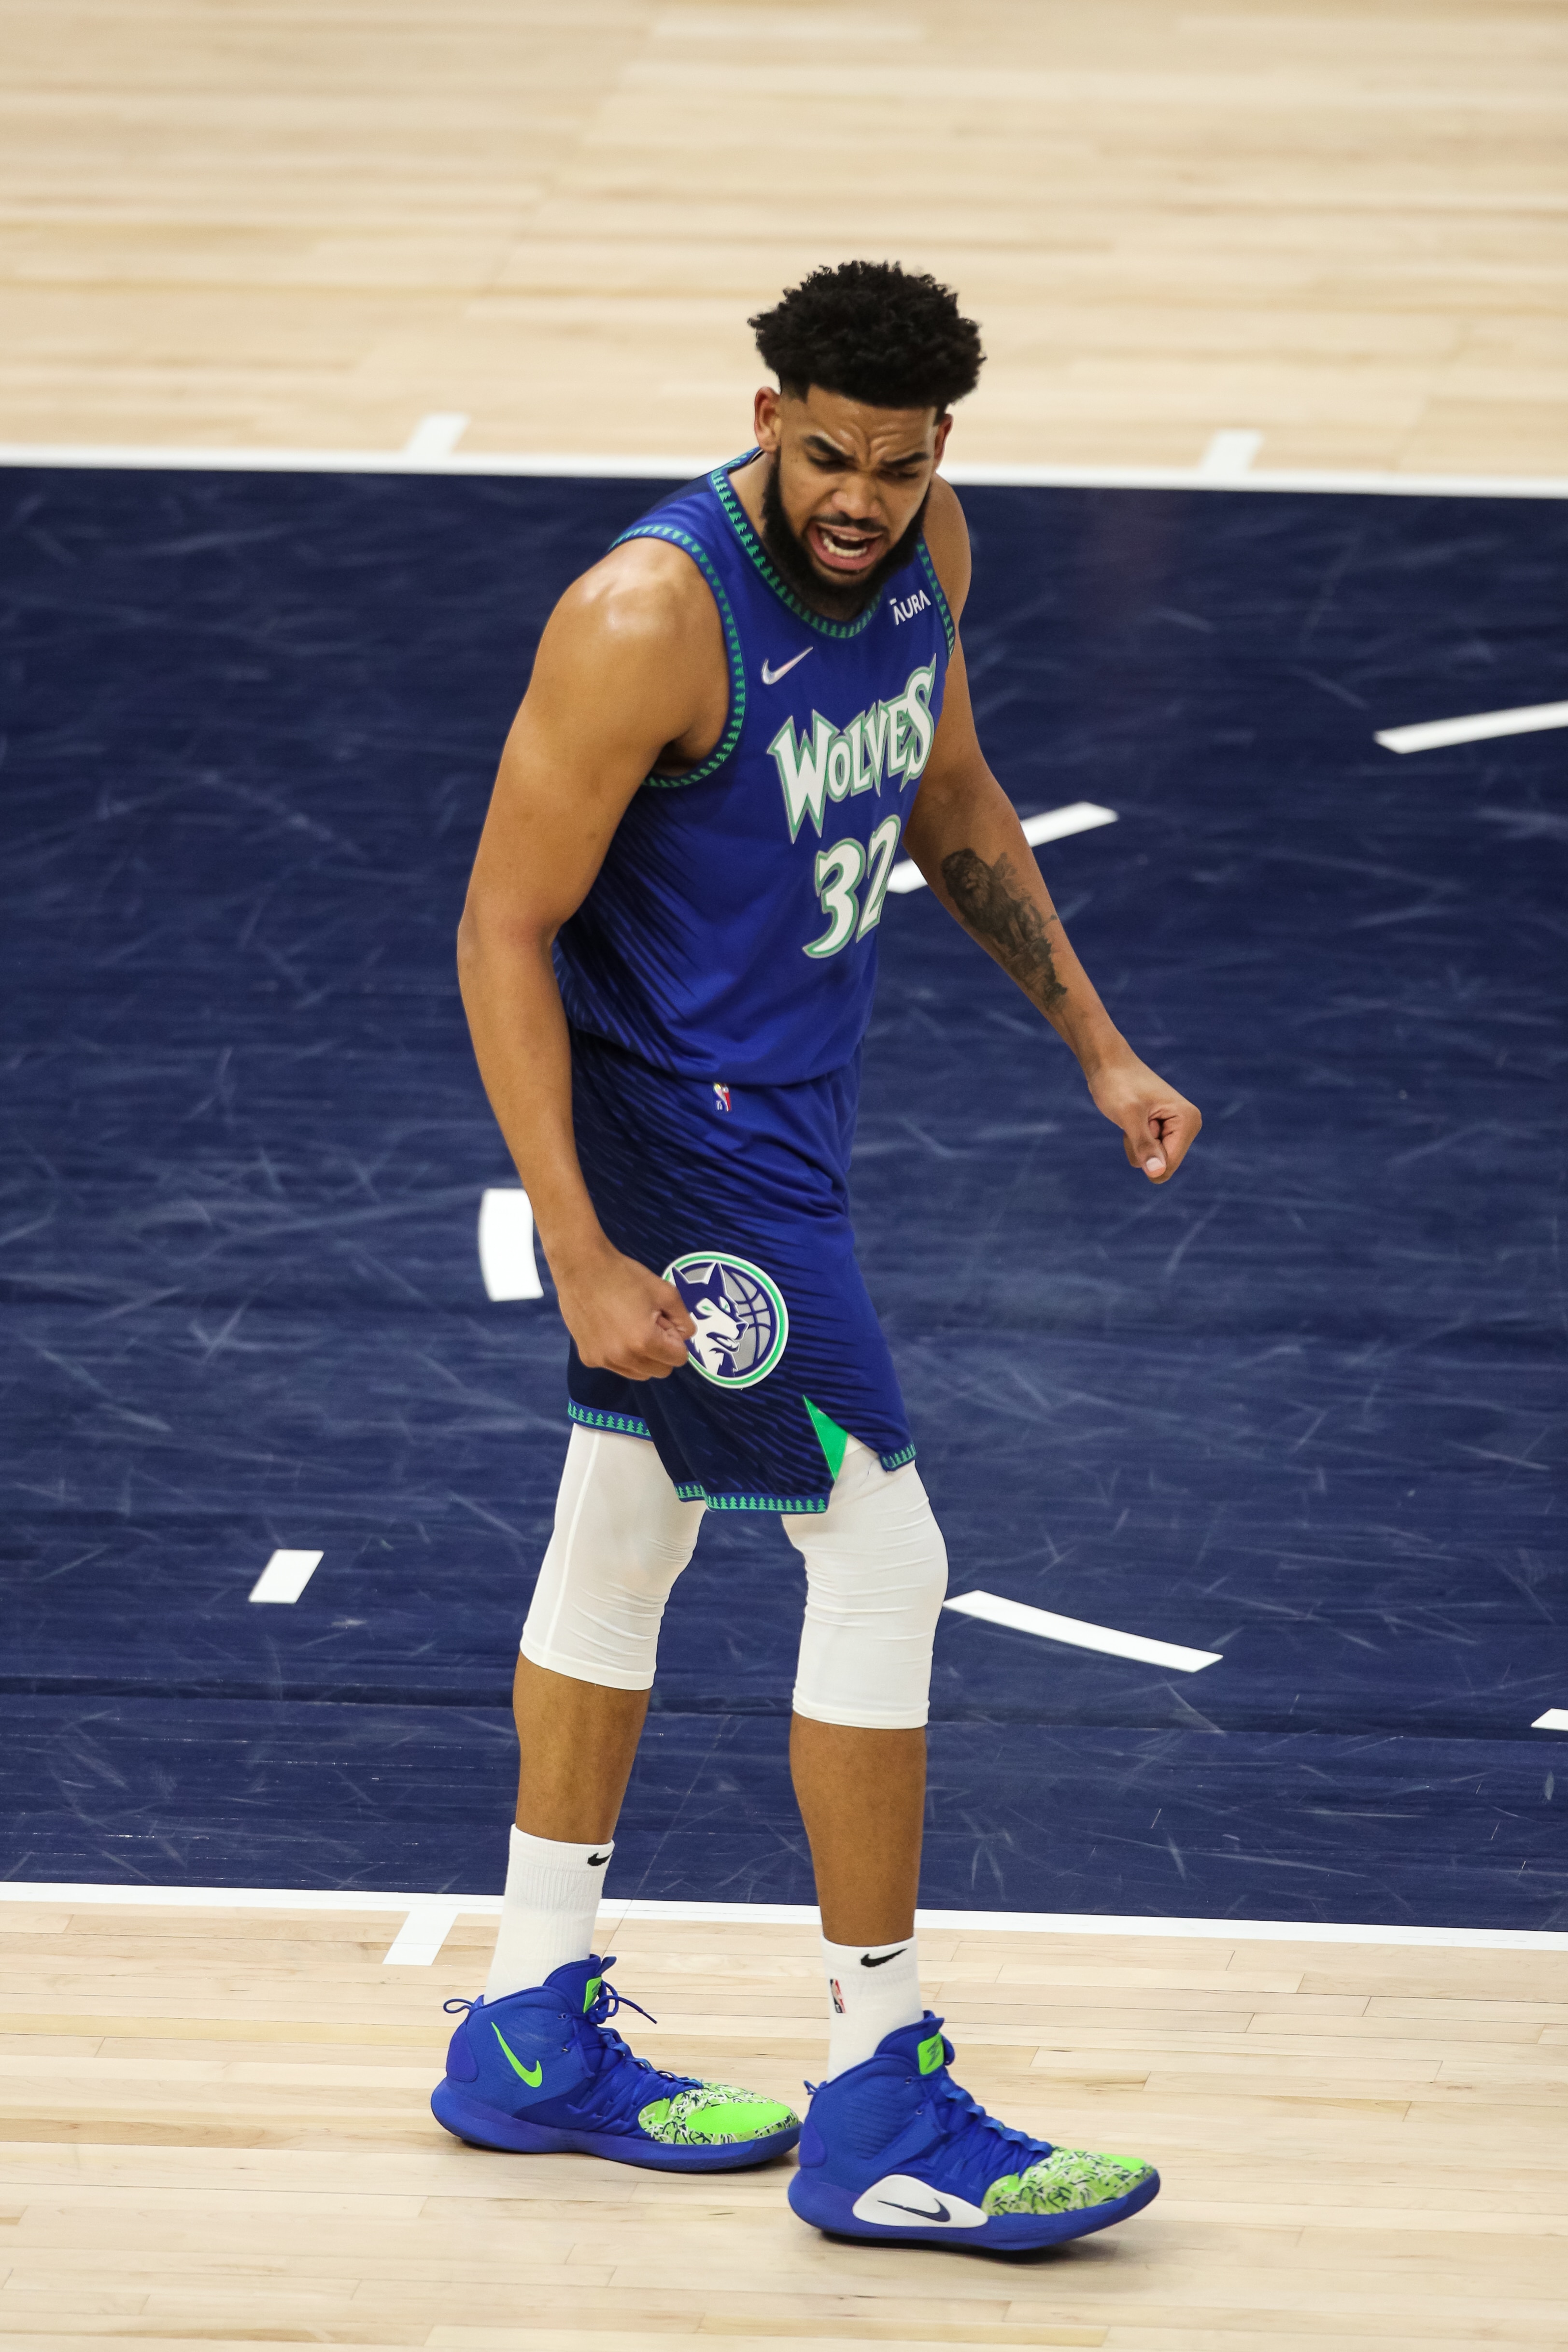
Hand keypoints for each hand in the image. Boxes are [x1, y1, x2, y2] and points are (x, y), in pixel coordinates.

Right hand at [552, 1240, 695, 1378]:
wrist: (580, 1267)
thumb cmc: (624, 1276)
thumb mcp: (665, 1291)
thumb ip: (683, 1319)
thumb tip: (684, 1337)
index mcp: (645, 1342)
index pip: (679, 1359)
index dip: (675, 1339)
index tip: (663, 1321)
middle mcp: (623, 1358)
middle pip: (660, 1371)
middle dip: (661, 1351)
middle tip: (647, 1323)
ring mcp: (603, 1361)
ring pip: (638, 1373)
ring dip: (641, 1357)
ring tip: (629, 1326)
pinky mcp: (587, 1358)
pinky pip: (615, 1366)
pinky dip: (620, 1355)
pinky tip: (610, 1329)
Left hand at [1087, 1052, 1201, 1183]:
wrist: (1107, 1063)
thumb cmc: (1117, 1083)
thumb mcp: (1128, 1115)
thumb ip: (1144, 1145)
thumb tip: (1157, 1175)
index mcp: (1188, 1120)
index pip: (1169, 1163)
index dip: (1146, 1153)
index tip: (1139, 1124)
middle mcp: (1187, 1125)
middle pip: (1162, 1163)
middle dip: (1141, 1146)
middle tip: (1134, 1118)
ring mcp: (1174, 1128)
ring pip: (1151, 1159)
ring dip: (1135, 1142)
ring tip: (1132, 1116)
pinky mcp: (1160, 1129)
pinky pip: (1145, 1151)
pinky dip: (1133, 1138)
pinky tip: (1132, 1117)